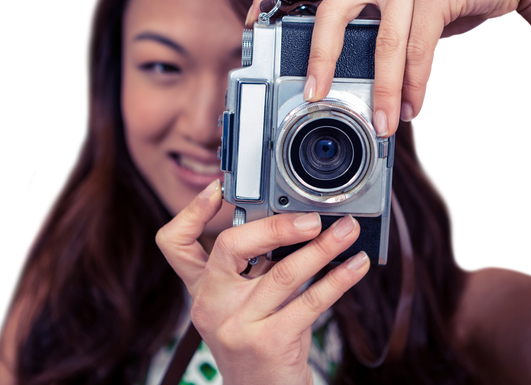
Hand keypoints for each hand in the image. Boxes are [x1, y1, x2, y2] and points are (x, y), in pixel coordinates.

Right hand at [155, 179, 369, 384]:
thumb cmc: (259, 342)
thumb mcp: (244, 302)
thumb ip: (255, 267)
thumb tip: (298, 223)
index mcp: (202, 289)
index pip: (175, 244)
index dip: (192, 211)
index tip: (218, 187)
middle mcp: (211, 304)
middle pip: (230, 246)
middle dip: (275, 225)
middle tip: (312, 219)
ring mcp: (236, 325)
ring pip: (283, 272)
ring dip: (322, 247)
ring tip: (346, 231)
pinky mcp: (267, 343)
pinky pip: (310, 300)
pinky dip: (338, 278)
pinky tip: (355, 265)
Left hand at [247, 0, 530, 131]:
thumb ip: (382, 18)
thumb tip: (363, 67)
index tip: (254, 20)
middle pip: (330, 12)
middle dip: (319, 59)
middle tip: (314, 96)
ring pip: (382, 44)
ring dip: (384, 91)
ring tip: (385, 123)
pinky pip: (418, 48)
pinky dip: (416, 84)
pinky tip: (416, 106)